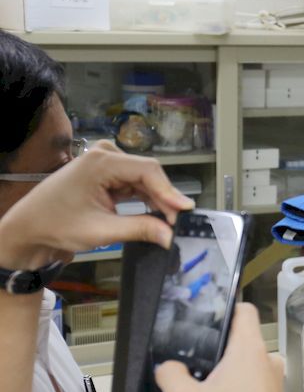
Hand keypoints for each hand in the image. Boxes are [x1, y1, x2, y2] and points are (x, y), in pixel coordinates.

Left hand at [0, 141, 191, 268]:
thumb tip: (171, 236)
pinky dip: (145, 199)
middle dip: (164, 199)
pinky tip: (154, 214)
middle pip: (148, 174)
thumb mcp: (102, 230)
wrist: (29, 229)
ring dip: (156, 200)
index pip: (148, 170)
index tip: (186, 212)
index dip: (170, 192)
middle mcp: (104, 155)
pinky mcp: (105, 173)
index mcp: (101, 161)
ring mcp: (104, 163)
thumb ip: (141, 229)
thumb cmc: (56, 225)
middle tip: (178, 224)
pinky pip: (134, 183)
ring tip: (168, 222)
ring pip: (144, 180)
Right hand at [152, 304, 293, 391]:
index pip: (243, 311)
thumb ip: (169, 375)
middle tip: (181, 365)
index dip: (224, 309)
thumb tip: (167, 369)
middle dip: (204, 358)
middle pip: (232, 347)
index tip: (206, 315)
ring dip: (204, 385)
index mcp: (250, 349)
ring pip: (231, 375)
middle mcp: (264, 362)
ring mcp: (269, 384)